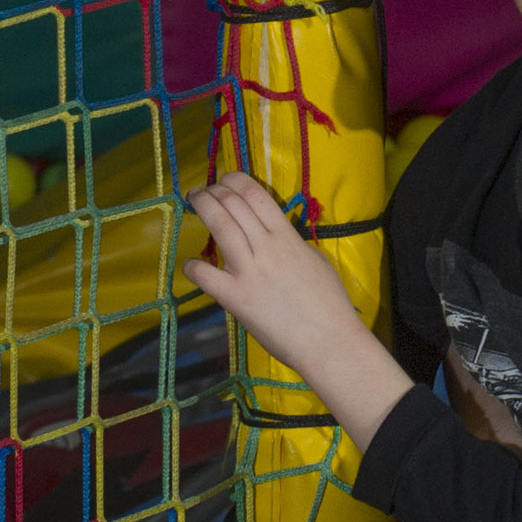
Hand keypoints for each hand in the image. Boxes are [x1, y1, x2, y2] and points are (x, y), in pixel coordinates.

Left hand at [184, 174, 362, 374]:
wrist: (328, 341)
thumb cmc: (330, 304)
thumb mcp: (316, 261)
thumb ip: (293, 244)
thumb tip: (277, 238)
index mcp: (288, 237)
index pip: (256, 195)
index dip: (235, 181)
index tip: (225, 182)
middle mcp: (267, 247)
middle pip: (234, 204)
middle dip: (213, 191)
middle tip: (203, 192)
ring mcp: (250, 271)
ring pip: (220, 226)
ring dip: (204, 208)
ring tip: (194, 202)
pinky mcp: (236, 298)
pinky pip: (206, 275)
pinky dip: (193, 267)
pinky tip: (191, 265)